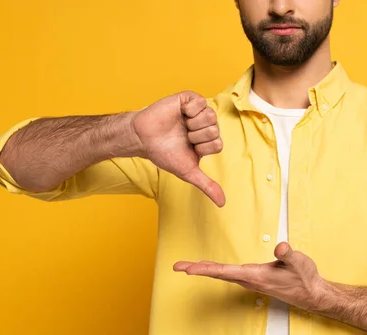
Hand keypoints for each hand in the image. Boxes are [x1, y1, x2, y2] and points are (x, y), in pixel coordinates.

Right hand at [130, 91, 224, 206]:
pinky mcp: (189, 99)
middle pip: (215, 130)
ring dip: (192, 124)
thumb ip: (207, 186)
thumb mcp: (188, 172)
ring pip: (210, 116)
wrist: (143, 139)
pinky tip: (180, 113)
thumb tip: (222, 204)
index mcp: (208, 140)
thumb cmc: (164, 154)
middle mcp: (206, 125)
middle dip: (196, 136)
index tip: (189, 148)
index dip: (202, 148)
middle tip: (183, 136)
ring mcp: (198, 111)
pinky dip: (189, 110)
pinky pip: (200, 102)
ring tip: (181, 125)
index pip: (218, 144)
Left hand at [173, 242, 327, 311]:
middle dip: (197, 270)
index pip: (225, 272)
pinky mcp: (254, 280)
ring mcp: (251, 281)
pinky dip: (216, 271)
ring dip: (205, 270)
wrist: (312, 294)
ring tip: (188, 267)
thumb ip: (289, 255)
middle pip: (218, 274)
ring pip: (223, 275)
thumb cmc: (305, 278)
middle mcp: (250, 280)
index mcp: (255, 276)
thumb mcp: (299, 262)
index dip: (205, 269)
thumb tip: (280, 247)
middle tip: (177, 267)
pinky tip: (211, 269)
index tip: (188, 270)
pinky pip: (230, 275)